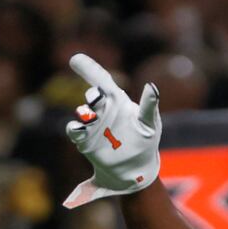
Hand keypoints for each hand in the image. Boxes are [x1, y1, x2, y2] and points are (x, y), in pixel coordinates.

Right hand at [63, 54, 161, 208]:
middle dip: (93, 96)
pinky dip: (75, 128)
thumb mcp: (150, 123)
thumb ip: (149, 105)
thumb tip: (152, 86)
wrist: (135, 169)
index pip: (102, 80)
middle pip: (94, 97)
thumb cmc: (145, 141)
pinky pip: (75, 130)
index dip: (89, 69)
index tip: (75, 59)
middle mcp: (102, 109)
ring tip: (89, 116)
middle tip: (96, 98)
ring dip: (83, 112)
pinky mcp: (85, 140)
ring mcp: (92, 124)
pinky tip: (79, 129)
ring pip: (83, 113)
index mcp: (117, 101)